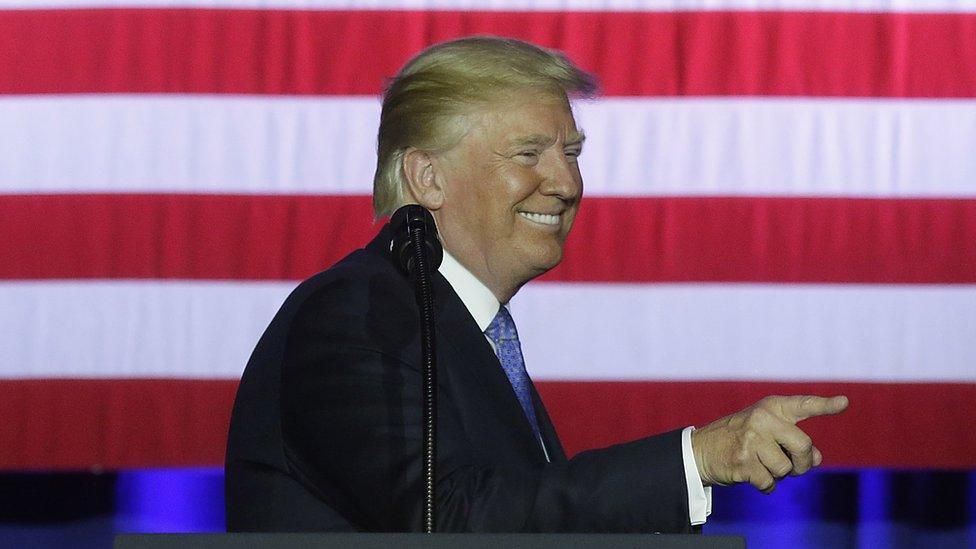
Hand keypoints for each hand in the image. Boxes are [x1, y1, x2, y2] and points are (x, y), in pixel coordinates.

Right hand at [690, 395, 848, 493]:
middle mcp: (762, 419)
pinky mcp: (743, 461)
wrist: (700, 450)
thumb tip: (816, 459)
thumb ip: (793, 440)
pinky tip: (752, 476)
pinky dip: (765, 485)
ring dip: (778, 475)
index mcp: (770, 408)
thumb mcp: (766, 432)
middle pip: (804, 446)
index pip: (802, 405)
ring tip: (761, 466)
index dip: (825, 405)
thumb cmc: (739, 439)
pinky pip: (770, 483)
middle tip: (794, 467)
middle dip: (803, 463)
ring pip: (786, 469)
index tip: (844, 402)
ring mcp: (751, 439)